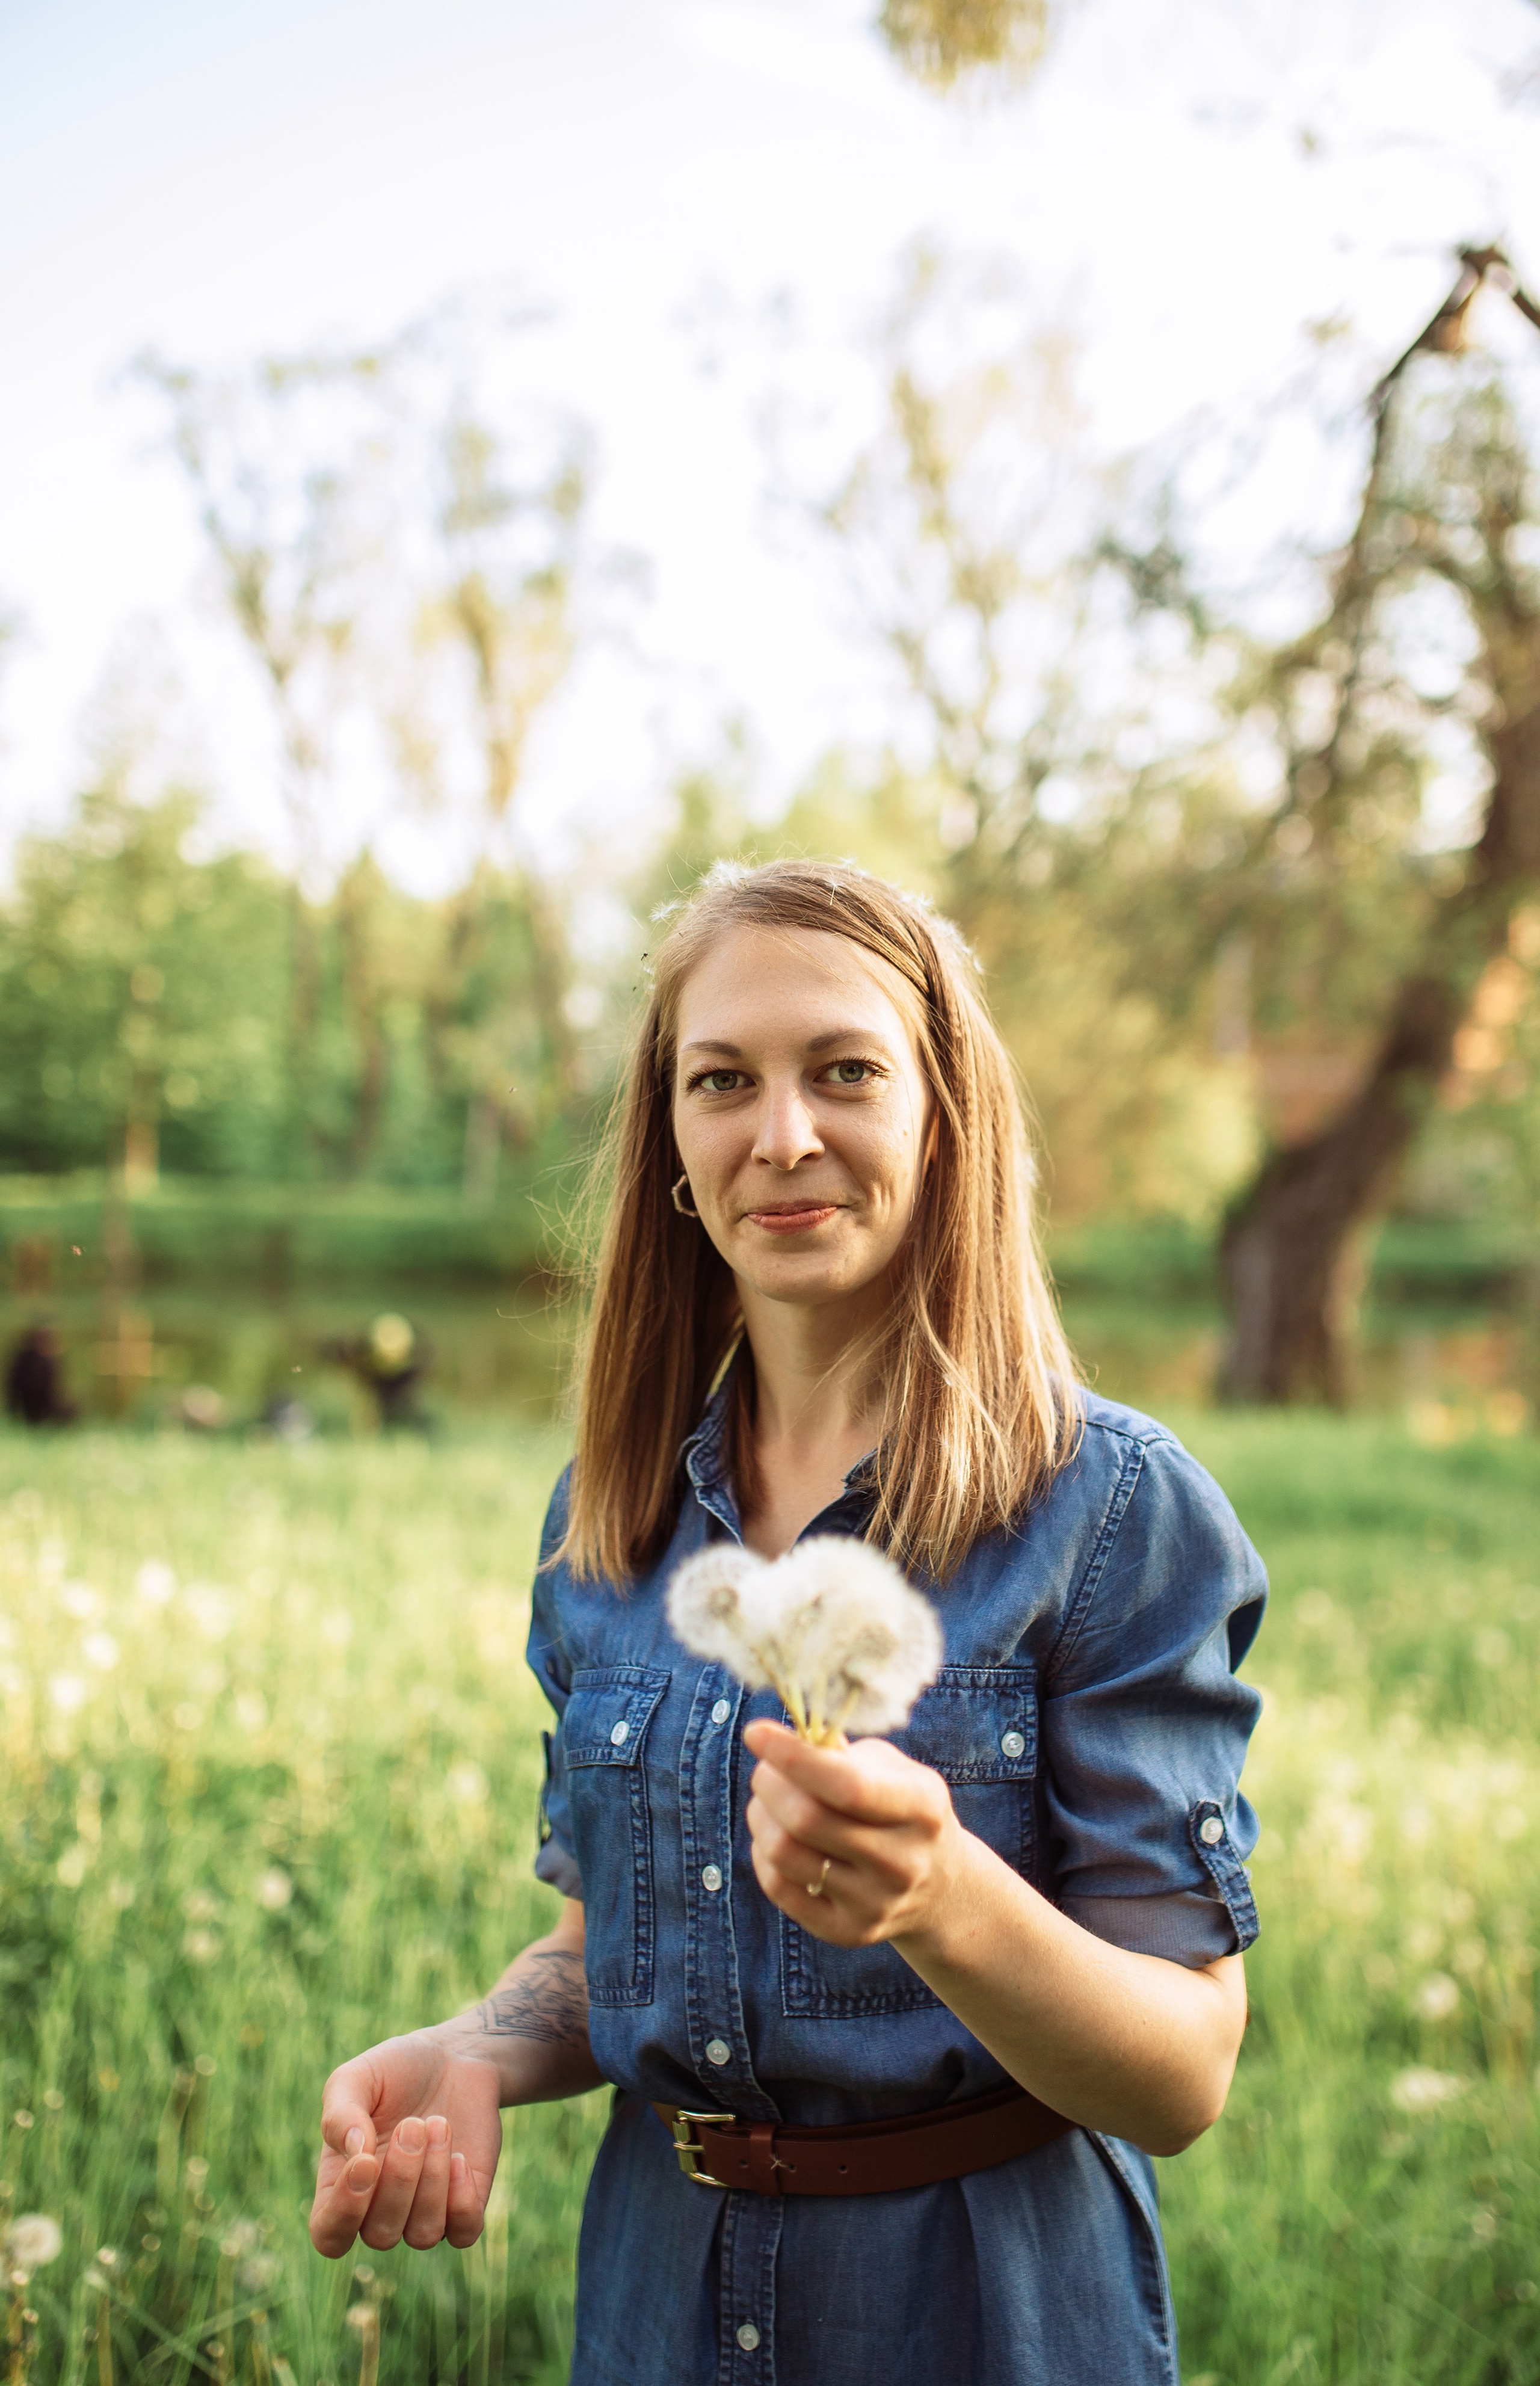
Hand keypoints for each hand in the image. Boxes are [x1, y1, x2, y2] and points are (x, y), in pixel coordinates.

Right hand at [308, 2030, 502, 2255]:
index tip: (366, 2162)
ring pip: (423, 2234)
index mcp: (342, 2186)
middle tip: (414, 2124)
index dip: (344, 2212)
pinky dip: (463, 2198)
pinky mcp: (465, 2205)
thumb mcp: (357, 2078)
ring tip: (438, 2124)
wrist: (453, 2058)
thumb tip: (354, 2154)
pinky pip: (464, 2231)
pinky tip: (460, 2156)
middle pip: (380, 2234)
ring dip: (433, 2179)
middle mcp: (380, 2209)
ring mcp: (424, 2212)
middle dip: (400, 2178)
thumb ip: (340, 2114)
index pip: (330, 2235)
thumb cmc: (395, 2071)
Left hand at [743, 1718, 961, 1950]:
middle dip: (770, 1782)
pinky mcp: (847, 1931)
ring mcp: (875, 1904)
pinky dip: (763, 1853)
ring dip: (761, 1815)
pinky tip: (775, 1836)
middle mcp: (903, 1862)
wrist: (938, 1885)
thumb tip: (782, 1741)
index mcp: (922, 1808)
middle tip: (765, 1768)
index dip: (794, 1757)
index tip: (755, 1732)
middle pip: (807, 1819)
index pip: (848, 1785)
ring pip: (784, 1853)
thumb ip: (842, 1754)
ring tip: (768, 1801)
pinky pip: (778, 1887)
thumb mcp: (892, 1769)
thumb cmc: (900, 1807)